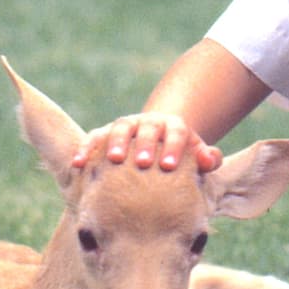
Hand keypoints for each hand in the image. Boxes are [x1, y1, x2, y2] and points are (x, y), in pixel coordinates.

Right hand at [72, 113, 222, 172]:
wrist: (159, 142)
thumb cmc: (181, 158)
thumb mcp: (197, 156)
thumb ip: (207, 158)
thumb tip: (210, 159)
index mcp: (174, 127)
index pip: (177, 133)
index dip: (174, 148)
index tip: (170, 166)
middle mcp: (149, 122)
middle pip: (148, 129)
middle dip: (145, 145)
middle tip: (143, 163)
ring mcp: (127, 126)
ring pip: (120, 128)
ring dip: (115, 142)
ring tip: (114, 160)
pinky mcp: (107, 132)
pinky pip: (94, 137)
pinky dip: (86, 148)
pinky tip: (78, 164)